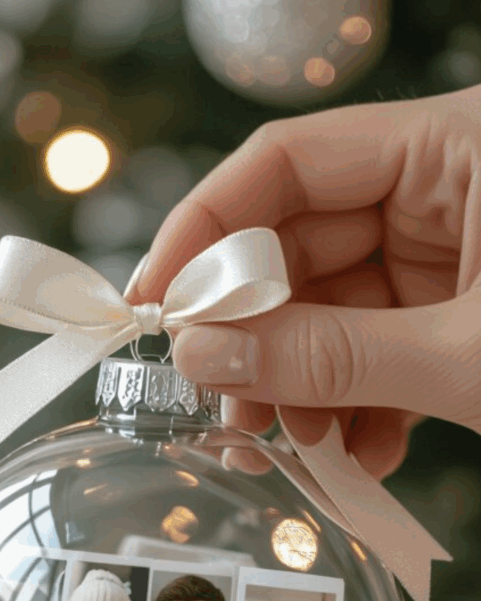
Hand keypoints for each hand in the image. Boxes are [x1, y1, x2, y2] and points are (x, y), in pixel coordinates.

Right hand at [133, 86, 480, 477]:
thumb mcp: (470, 357)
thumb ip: (330, 355)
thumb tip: (200, 358)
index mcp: (456, 146)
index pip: (287, 161)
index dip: (205, 229)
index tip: (152, 304)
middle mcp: (445, 184)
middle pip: (301, 241)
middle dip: (257, 332)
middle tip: (221, 408)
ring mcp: (454, 248)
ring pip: (336, 304)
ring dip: (305, 383)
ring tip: (290, 451)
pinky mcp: (466, 305)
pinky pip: (381, 341)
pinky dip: (360, 402)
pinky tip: (359, 455)